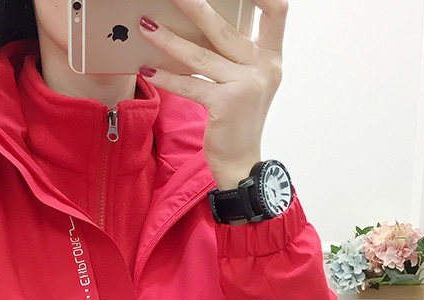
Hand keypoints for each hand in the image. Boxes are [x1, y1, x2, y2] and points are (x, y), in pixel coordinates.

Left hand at [137, 0, 288, 188]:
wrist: (241, 161)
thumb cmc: (239, 120)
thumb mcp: (248, 82)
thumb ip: (236, 54)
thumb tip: (202, 24)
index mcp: (272, 57)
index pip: (277, 11)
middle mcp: (263, 68)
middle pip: (226, 28)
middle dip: (196, 6)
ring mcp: (246, 86)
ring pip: (201, 55)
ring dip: (169, 39)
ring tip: (146, 25)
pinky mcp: (225, 105)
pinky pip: (189, 85)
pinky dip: (166, 77)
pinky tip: (147, 68)